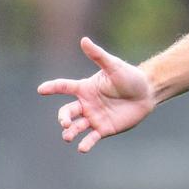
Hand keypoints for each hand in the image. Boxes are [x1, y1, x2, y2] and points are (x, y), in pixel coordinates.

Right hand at [37, 37, 154, 152]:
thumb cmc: (130, 77)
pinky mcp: (104, 129)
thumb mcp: (114, 66)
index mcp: (85, 88)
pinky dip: (85, 144)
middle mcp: (86, 104)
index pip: (64, 87)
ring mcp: (94, 117)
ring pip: (76, 127)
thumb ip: (98, 56)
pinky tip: (82, 148)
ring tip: (68, 136)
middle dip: (63, 118)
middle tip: (65, 123)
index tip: (41, 90)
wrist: (147, 93)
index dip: (52, 88)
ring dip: (70, 132)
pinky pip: (91, 138)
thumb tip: (84, 40)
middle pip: (67, 112)